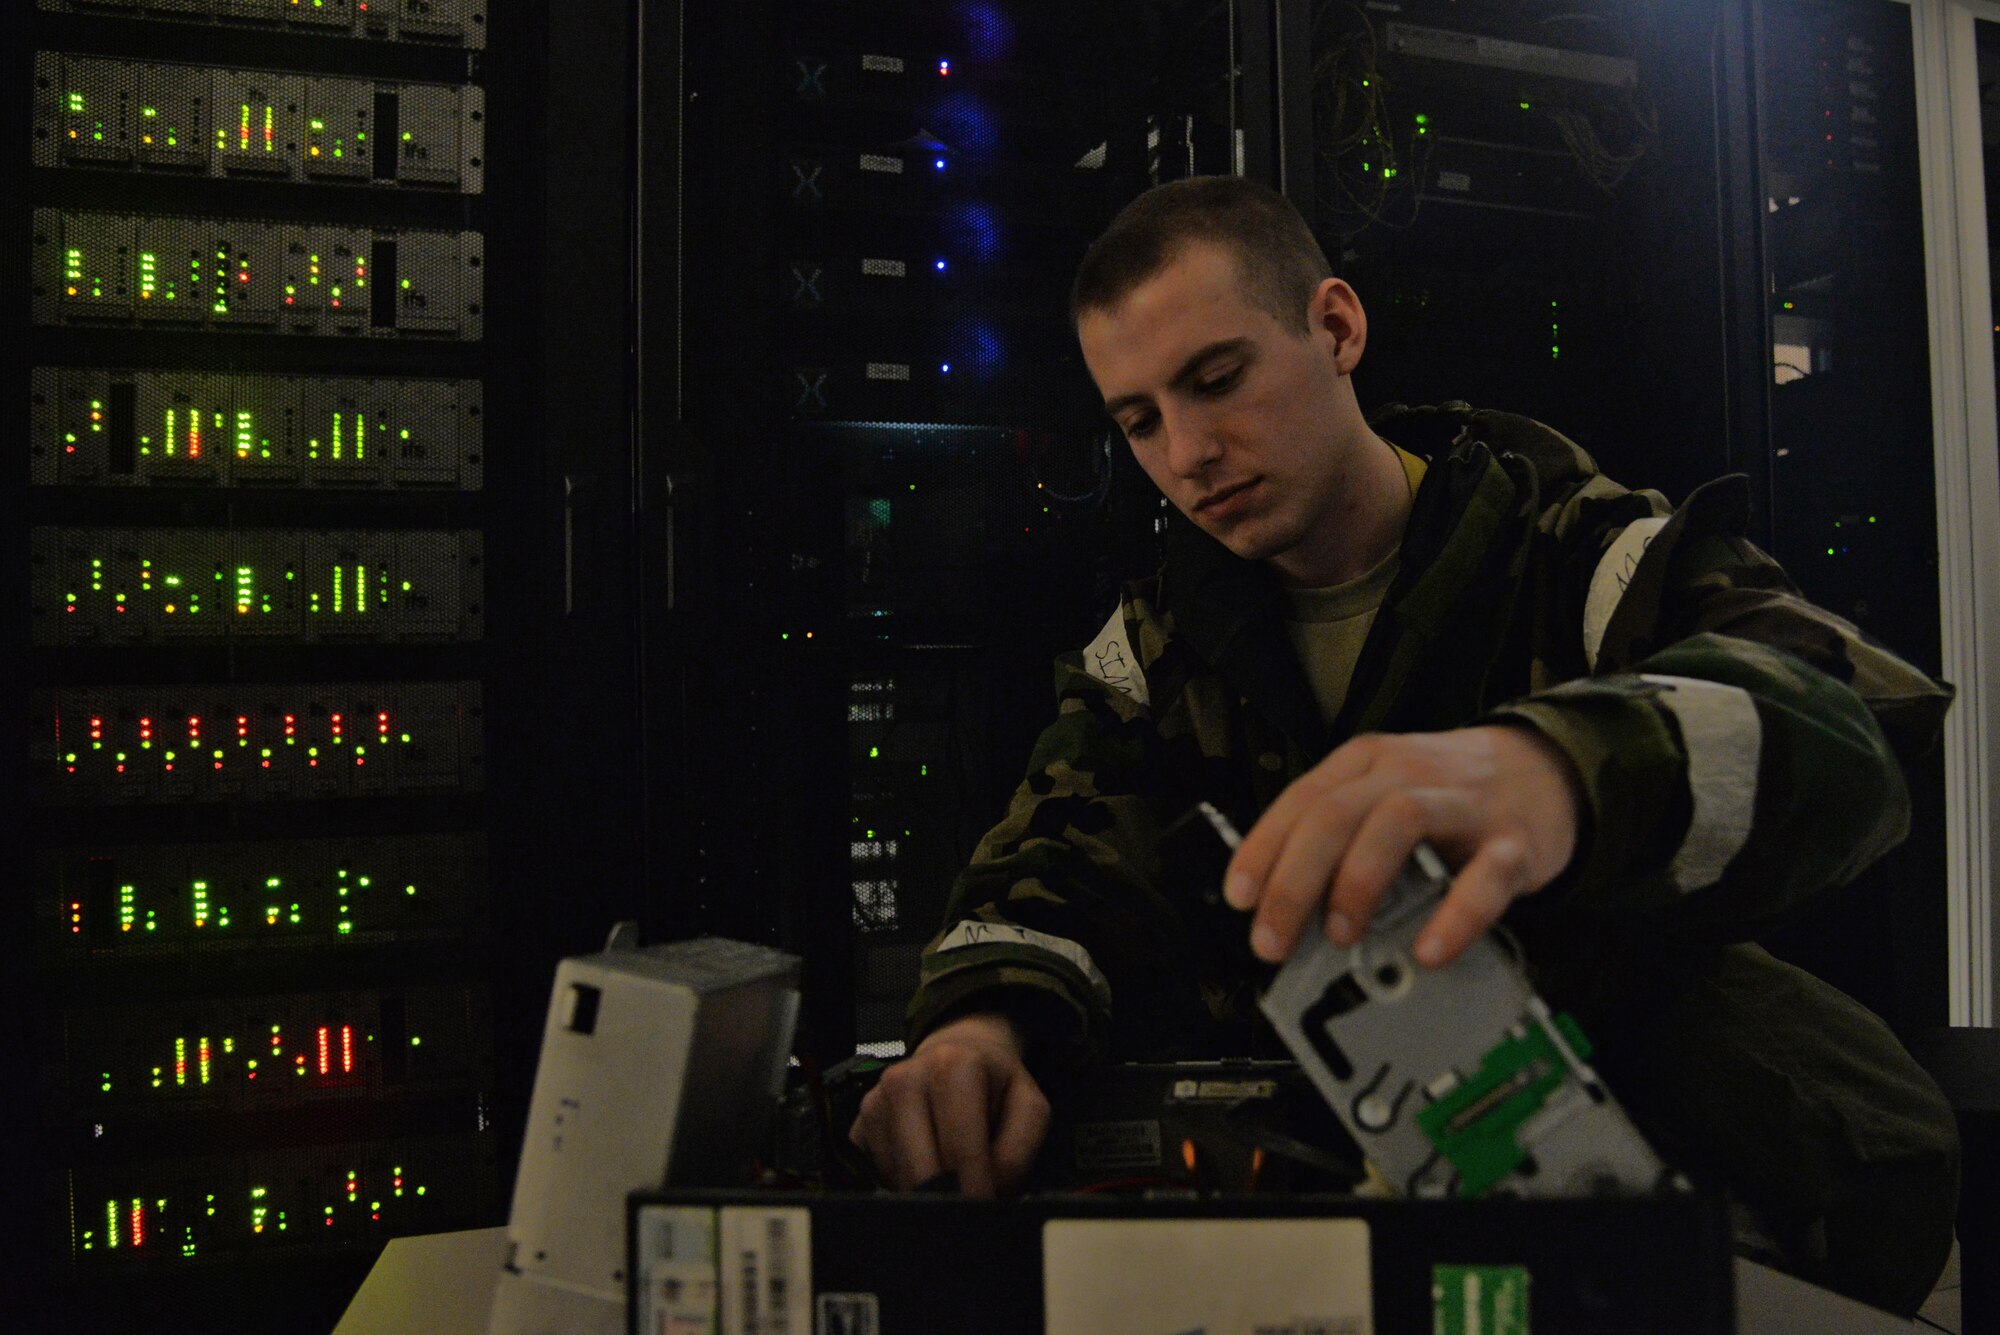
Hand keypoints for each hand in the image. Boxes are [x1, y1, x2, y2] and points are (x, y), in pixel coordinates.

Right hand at [847, 1011, 1050, 1196]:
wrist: (956, 1053)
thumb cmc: (995, 1084)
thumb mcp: (1029, 1107)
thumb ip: (1018, 1153)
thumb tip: (988, 1194)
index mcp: (952, 1067)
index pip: (959, 1152)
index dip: (977, 1192)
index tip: (988, 1213)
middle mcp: (904, 1079)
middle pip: (922, 1170)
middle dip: (950, 1201)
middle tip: (971, 1214)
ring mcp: (873, 1103)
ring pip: (898, 1179)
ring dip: (927, 1196)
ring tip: (953, 1186)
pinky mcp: (856, 1127)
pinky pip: (876, 1178)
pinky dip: (904, 1188)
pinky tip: (925, 1175)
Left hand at [1223, 725, 1582, 967]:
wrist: (1547, 769)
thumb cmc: (1451, 794)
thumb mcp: (1385, 796)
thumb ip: (1339, 840)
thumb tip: (1286, 907)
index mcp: (1367, 764)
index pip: (1301, 800)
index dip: (1263, 850)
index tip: (1241, 899)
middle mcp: (1408, 774)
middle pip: (1335, 812)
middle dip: (1293, 880)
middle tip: (1275, 938)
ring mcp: (1463, 804)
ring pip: (1397, 822)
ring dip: (1358, 882)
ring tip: (1341, 935)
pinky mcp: (1514, 842)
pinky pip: (1485, 877)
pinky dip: (1454, 916)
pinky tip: (1430, 950)